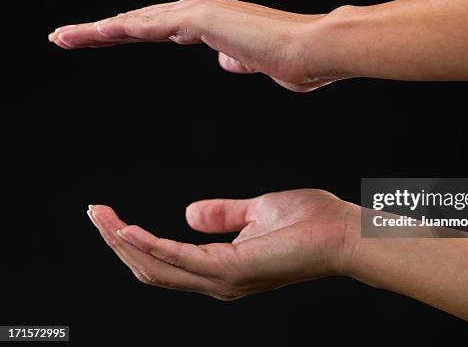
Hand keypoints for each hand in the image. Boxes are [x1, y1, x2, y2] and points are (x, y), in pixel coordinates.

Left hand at [48, 0, 349, 91]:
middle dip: (102, 30)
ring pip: (137, 19)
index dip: (129, 33)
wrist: (314, 50)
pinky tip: (97, 32)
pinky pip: (153, 24)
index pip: (158, 28)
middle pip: (139, 20)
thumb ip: (238, 59)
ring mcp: (200, 12)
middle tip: (67, 38)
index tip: (106, 40)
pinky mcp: (203, 18)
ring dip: (99, 29)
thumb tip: (227, 60)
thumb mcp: (258, 64)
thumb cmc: (295, 61)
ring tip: (65, 37)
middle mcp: (200, 12)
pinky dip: (123, 28)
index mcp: (211, 24)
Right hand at [87, 189, 359, 299]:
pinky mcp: (232, 270)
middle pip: (153, 269)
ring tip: (102, 218)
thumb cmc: (311, 223)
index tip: (110, 216)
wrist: (345, 232)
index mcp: (222, 268)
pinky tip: (129, 230)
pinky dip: (151, 246)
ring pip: (158, 268)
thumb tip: (187, 214)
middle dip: (119, 243)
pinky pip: (180, 260)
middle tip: (95, 214)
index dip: (133, 242)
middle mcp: (217, 281)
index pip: (165, 261)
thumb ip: (223, 216)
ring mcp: (223, 280)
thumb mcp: (257, 212)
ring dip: (125, 243)